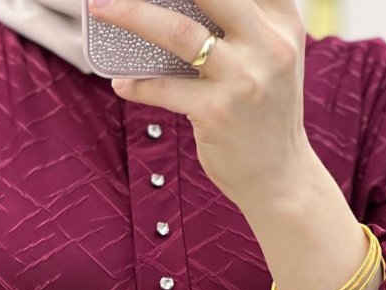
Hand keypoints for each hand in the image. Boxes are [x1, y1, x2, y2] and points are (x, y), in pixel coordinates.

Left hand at [88, 0, 315, 213]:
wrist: (280, 176)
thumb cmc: (264, 113)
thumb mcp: (270, 58)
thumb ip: (241, 25)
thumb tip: (173, 5)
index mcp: (281, 22)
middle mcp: (268, 44)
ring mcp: (242, 78)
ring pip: (178, 32)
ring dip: (132, 15)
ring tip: (103, 8)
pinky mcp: (217, 112)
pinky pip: (164, 89)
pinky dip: (137, 84)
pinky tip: (123, 83)